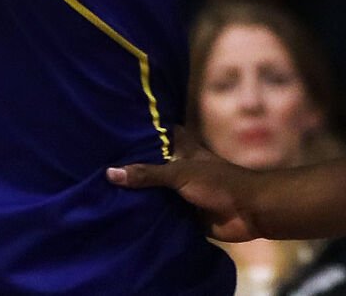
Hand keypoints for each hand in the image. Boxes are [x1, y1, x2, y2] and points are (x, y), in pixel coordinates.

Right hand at [108, 138, 260, 240]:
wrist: (248, 212)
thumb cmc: (217, 182)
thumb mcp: (180, 173)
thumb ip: (147, 174)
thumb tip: (110, 173)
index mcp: (182, 149)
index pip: (158, 134)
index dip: (139, 130)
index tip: (112, 128)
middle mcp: (180, 168)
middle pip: (152, 165)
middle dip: (131, 167)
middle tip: (97, 164)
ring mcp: (182, 192)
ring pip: (155, 191)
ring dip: (138, 194)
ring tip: (101, 191)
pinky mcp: (184, 214)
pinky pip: (161, 214)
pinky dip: (147, 216)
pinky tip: (122, 217)